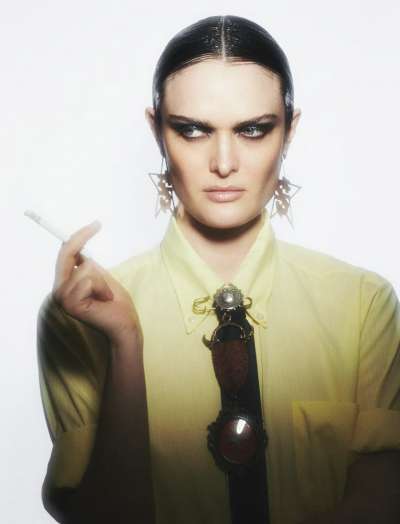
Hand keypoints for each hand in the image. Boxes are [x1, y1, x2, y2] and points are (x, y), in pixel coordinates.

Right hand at [52, 220, 140, 346]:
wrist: (124, 325)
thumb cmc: (117, 304)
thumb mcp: (103, 278)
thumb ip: (89, 267)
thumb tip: (81, 251)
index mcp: (68, 284)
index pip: (66, 255)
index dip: (76, 237)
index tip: (95, 224)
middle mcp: (60, 290)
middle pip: (66, 254)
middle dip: (81, 237)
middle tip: (98, 224)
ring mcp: (63, 297)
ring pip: (85, 269)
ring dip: (103, 280)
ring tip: (106, 296)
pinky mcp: (71, 304)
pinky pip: (89, 281)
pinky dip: (103, 288)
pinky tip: (104, 301)